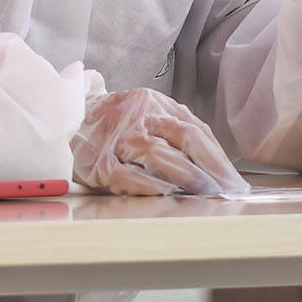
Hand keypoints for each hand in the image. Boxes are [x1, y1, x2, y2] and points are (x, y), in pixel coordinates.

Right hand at [72, 84, 249, 196]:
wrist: (67, 121)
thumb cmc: (116, 124)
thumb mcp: (147, 115)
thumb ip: (177, 130)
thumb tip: (215, 165)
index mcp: (155, 104)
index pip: (195, 130)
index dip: (218, 158)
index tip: (234, 181)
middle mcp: (137, 116)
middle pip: (182, 138)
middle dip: (209, 169)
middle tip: (226, 192)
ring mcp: (118, 138)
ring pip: (157, 155)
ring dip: (185, 178)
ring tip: (204, 195)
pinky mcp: (100, 162)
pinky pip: (129, 176)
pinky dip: (151, 187)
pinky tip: (169, 197)